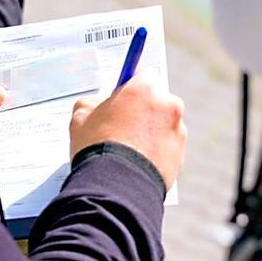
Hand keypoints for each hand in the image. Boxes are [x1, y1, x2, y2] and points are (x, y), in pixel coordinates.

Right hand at [69, 75, 186, 189]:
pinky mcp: (181, 154)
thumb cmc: (98, 147)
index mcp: (145, 89)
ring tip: (128, 150)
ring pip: (163, 124)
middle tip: (122, 126)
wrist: (116, 186)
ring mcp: (177, 130)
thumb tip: (96, 105)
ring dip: (151, 132)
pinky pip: (167, 146)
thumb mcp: (80, 118)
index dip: (131, 86)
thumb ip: (91, 104)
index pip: (144, 74)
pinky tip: (136, 163)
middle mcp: (168, 105)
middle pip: (157, 100)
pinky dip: (156, 151)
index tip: (123, 96)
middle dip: (143, 109)